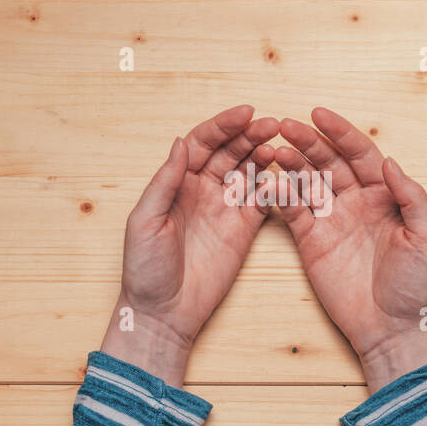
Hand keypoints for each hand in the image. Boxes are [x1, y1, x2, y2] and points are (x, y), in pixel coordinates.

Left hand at [100, 105, 277, 386]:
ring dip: (263, 155)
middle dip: (249, 135)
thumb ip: (165, 181)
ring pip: (248, 171)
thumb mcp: (145, 220)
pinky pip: (262, 202)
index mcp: (177, 183)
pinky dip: (273, 187)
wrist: (164, 312)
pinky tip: (281, 176)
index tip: (244, 113)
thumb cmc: (145, 268)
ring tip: (278, 144)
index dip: (222, 126)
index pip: (203, 143)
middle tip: (271, 124)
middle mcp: (202, 190)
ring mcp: (225, 209)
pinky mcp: (243, 230)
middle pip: (229, 152)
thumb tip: (180, 142)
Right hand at [274, 107, 426, 393]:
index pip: (360, 153)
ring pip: (307, 181)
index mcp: (386, 194)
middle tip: (285, 126)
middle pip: (329, 161)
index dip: (341, 132)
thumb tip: (389, 160)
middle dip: (307, 142)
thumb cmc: (415, 285)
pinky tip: (270, 181)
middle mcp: (357, 201)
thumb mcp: (426, 237)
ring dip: (290, 163)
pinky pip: (293, 211)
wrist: (391, 327)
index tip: (318, 113)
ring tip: (273, 149)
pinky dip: (280, 195)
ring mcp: (332, 219)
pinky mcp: (311, 240)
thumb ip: (410, 196)